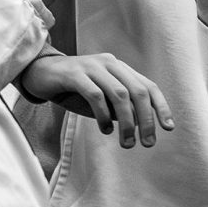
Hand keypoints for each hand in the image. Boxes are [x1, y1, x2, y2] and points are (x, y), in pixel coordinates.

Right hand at [20, 52, 173, 147]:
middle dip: (146, 120)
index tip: (168, 128)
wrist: (39, 73)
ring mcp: (92, 66)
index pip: (148, 86)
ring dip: (126, 122)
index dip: (161, 107)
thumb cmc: (74, 89)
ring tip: (126, 143)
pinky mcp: (74, 73)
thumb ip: (119, 108)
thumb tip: (141, 126)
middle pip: (137, 92)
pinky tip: (105, 130)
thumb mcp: (101, 99)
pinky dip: (103, 115)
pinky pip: (95, 95)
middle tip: (147, 143)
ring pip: (119, 94)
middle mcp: (109, 63)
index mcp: (120, 68)